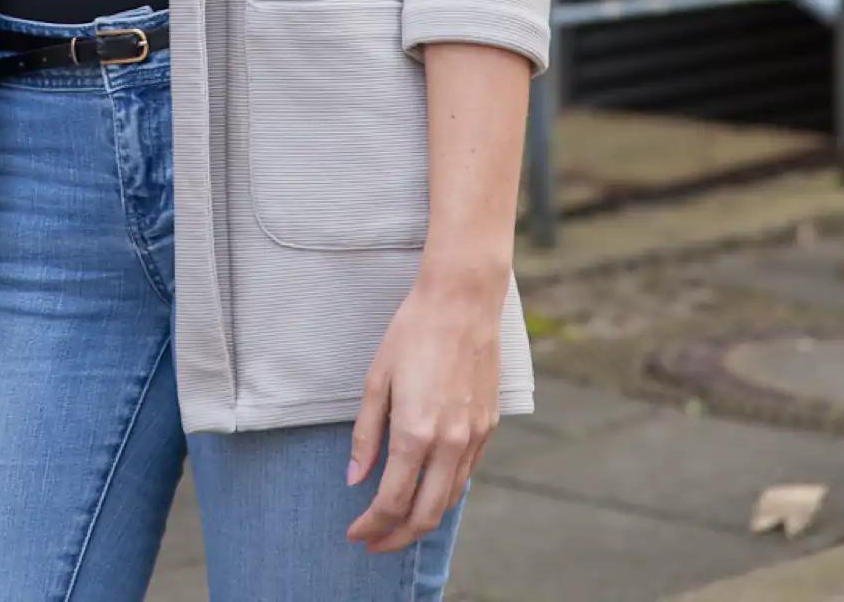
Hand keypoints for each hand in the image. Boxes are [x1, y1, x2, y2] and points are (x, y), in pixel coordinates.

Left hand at [344, 274, 500, 552]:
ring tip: (396, 522)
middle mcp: (450, 442)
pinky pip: (465, 474)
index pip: (392, 501)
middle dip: (396, 537)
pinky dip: (444, 492)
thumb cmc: (413, 332)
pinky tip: (426, 488)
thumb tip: (355, 478)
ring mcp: (474, 437)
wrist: (462, 301)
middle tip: (373, 541)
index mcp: (416, 431)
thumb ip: (366, 434)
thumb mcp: (376, 379)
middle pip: (425, 516)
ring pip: (449, 500)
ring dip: (421, 520)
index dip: (371, 525)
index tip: (354, 533)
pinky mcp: (489, 427)